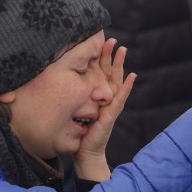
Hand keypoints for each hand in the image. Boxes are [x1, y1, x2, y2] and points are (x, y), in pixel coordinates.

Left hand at [73, 39, 134, 180]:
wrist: (85, 151)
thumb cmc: (79, 131)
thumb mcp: (75, 108)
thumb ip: (74, 96)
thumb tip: (59, 81)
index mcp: (98, 94)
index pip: (100, 72)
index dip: (100, 57)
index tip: (99, 42)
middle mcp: (106, 97)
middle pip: (110, 72)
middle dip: (111, 55)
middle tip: (111, 39)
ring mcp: (111, 105)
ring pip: (117, 80)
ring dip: (121, 65)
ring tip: (123, 50)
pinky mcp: (112, 114)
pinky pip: (121, 98)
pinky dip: (128, 87)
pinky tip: (133, 76)